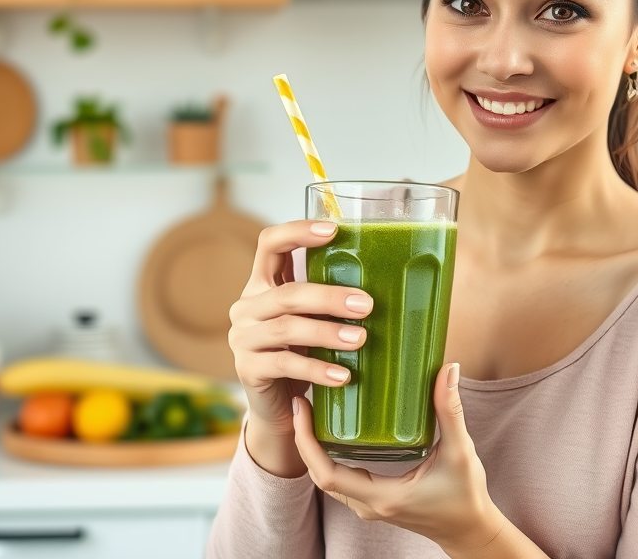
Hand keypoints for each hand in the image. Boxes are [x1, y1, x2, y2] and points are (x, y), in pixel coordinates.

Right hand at [228, 220, 372, 476]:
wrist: (279, 407)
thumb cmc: (305, 352)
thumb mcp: (314, 319)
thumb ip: (331, 299)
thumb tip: (394, 277)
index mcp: (263, 284)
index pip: (270, 244)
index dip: (297, 232)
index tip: (334, 230)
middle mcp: (248, 306)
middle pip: (287, 293)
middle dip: (329, 297)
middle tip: (367, 305)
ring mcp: (243, 339)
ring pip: (287, 328)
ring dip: (327, 332)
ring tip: (361, 339)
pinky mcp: (248, 370)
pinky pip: (286, 365)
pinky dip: (317, 368)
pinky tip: (343, 375)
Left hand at [292, 362, 506, 556]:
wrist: (469, 530)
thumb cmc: (465, 496)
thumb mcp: (460, 451)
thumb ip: (450, 411)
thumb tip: (448, 369)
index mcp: (383, 497)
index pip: (328, 474)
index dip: (307, 442)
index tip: (302, 408)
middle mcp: (369, 505)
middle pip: (319, 475)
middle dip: (304, 440)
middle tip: (301, 401)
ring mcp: (369, 506)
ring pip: (327, 479)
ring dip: (313, 449)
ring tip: (312, 411)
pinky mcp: (374, 501)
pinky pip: (340, 480)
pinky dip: (328, 457)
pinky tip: (333, 431)